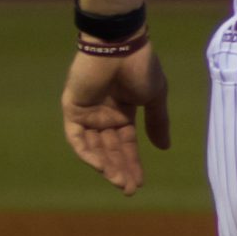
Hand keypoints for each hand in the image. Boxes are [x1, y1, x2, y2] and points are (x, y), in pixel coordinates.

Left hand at [62, 42, 170, 194]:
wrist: (120, 46)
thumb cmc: (141, 67)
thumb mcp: (154, 98)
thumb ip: (157, 122)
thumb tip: (164, 148)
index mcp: (124, 112)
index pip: (126, 144)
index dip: (133, 164)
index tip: (139, 183)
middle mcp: (104, 116)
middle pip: (111, 150)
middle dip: (120, 169)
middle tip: (129, 189)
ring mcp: (87, 114)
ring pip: (95, 147)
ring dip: (106, 165)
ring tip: (118, 182)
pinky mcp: (72, 109)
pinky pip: (78, 137)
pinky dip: (88, 153)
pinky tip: (101, 167)